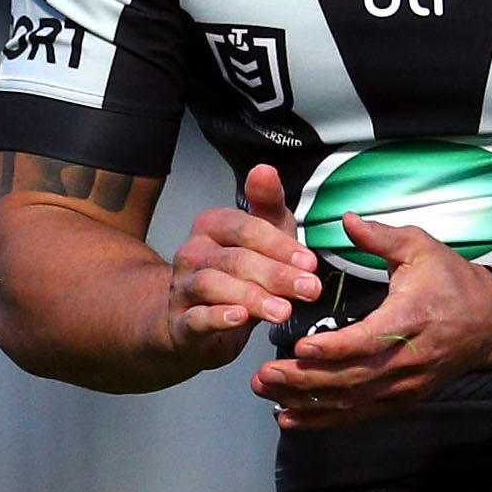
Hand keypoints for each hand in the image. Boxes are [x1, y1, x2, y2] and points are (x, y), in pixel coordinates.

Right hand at [166, 164, 324, 374]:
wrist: (200, 322)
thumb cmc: (239, 273)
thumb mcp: (262, 234)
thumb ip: (267, 202)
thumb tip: (265, 169)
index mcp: (212, 226)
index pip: (246, 228)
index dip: (281, 246)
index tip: (311, 263)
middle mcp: (192, 253)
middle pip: (235, 258)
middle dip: (277, 274)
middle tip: (310, 289)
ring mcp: (183, 287)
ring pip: (213, 285)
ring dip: (252, 298)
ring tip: (283, 311)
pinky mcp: (181, 323)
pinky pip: (196, 318)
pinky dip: (218, 318)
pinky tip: (240, 318)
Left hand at [252, 213, 491, 428]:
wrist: (491, 321)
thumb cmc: (451, 280)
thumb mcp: (421, 247)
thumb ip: (381, 236)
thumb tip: (346, 218)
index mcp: (412, 317)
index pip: (369, 341)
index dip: (333, 349)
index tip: (298, 348)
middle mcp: (409, 358)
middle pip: (353, 378)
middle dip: (305, 381)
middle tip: (262, 376)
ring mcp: (406, 385)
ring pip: (352, 401)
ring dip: (306, 402)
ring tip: (266, 394)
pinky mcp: (403, 399)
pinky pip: (360, 414)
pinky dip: (324, 419)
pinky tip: (291, 417)